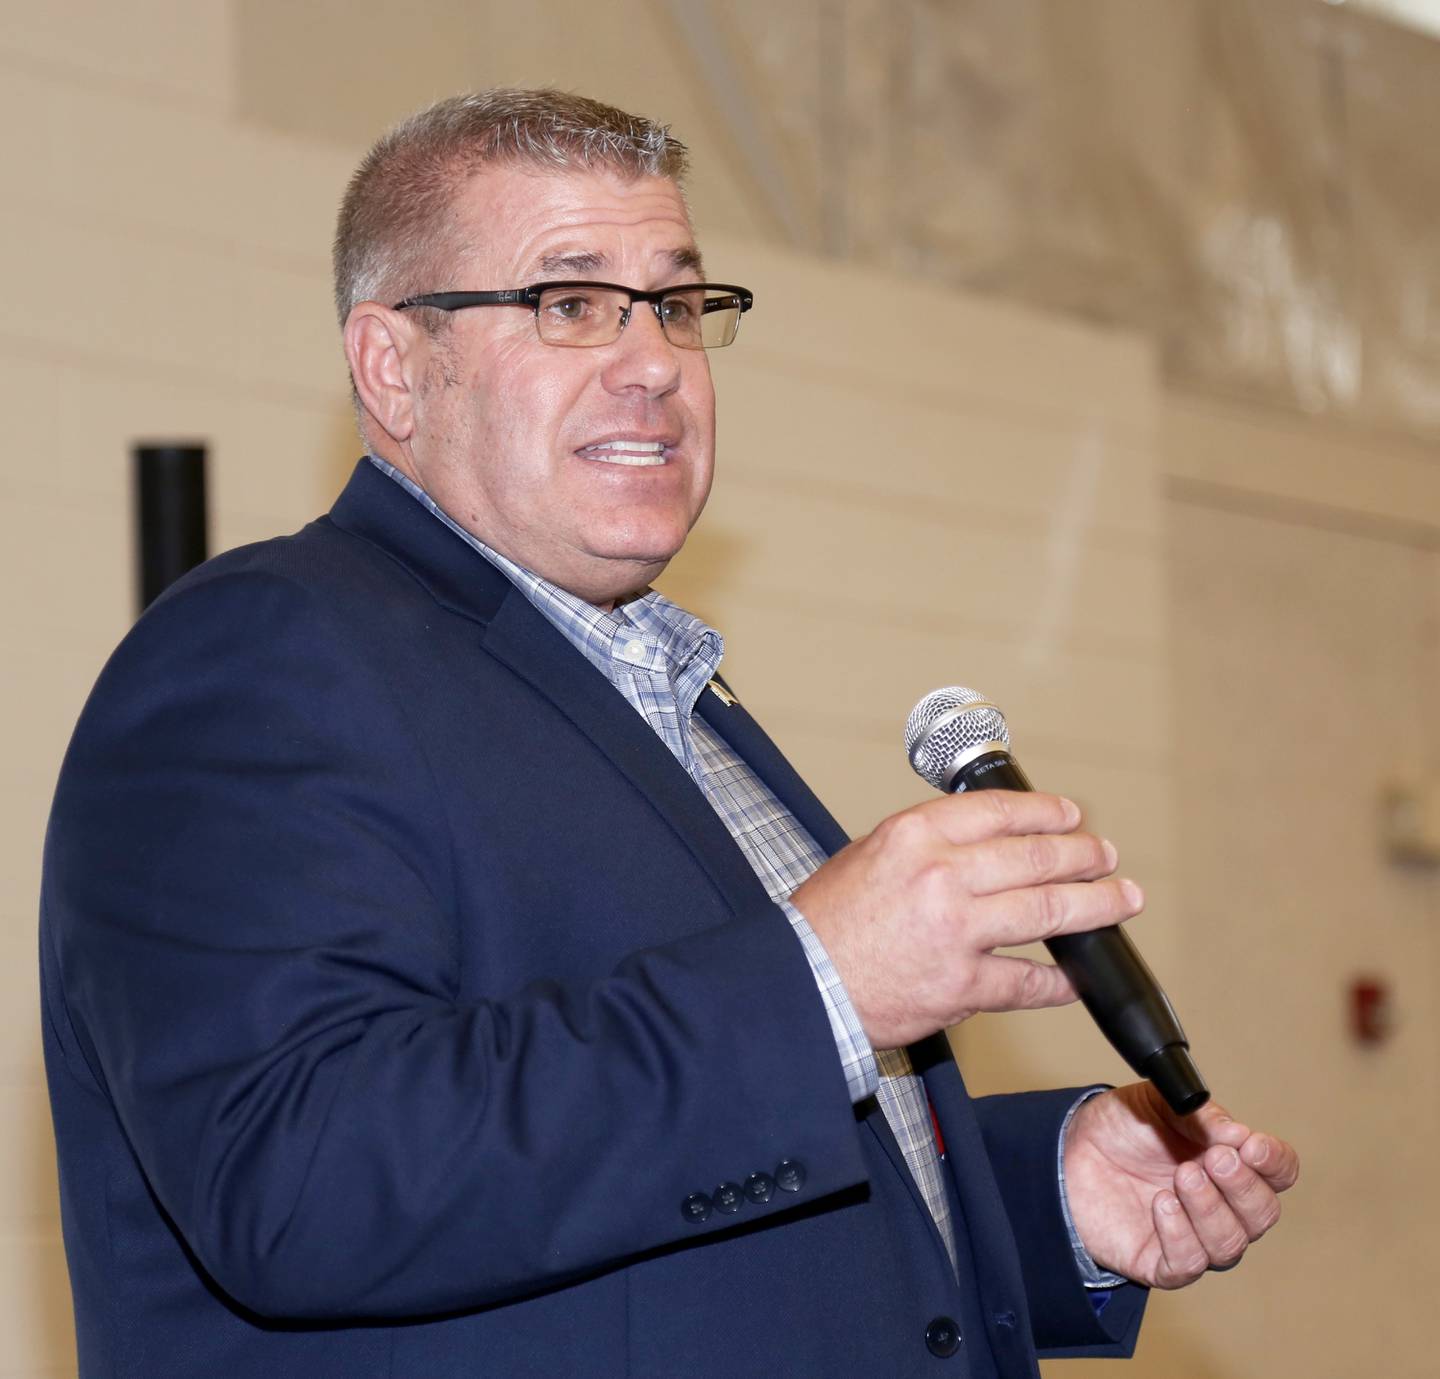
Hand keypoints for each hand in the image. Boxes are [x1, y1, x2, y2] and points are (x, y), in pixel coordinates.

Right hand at [791, 791, 1142, 1048]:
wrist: (802, 985)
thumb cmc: (825, 925)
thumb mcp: (867, 856)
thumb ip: (924, 845)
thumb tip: (980, 842)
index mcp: (914, 835)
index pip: (1000, 812)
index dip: (1046, 813)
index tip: (1069, 817)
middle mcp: (940, 875)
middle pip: (1035, 858)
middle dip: (1083, 856)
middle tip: (1106, 857)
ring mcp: (956, 931)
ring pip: (1048, 912)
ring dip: (1095, 906)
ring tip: (1120, 901)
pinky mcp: (962, 985)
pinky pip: (1028, 982)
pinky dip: (1060, 981)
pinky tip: (1077, 978)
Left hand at [1063, 1083, 1298, 1288]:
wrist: (1066, 1149)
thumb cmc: (1119, 1128)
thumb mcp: (1156, 1103)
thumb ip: (1197, 1115)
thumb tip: (1237, 1132)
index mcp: (1228, 1162)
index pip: (1277, 1173)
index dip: (1274, 1162)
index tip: (1253, 1146)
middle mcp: (1219, 1205)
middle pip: (1262, 1213)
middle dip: (1243, 1186)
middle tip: (1214, 1159)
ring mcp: (1193, 1236)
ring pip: (1230, 1244)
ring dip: (1210, 1209)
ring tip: (1181, 1176)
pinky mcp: (1160, 1262)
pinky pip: (1187, 1263)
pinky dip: (1179, 1234)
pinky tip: (1161, 1204)